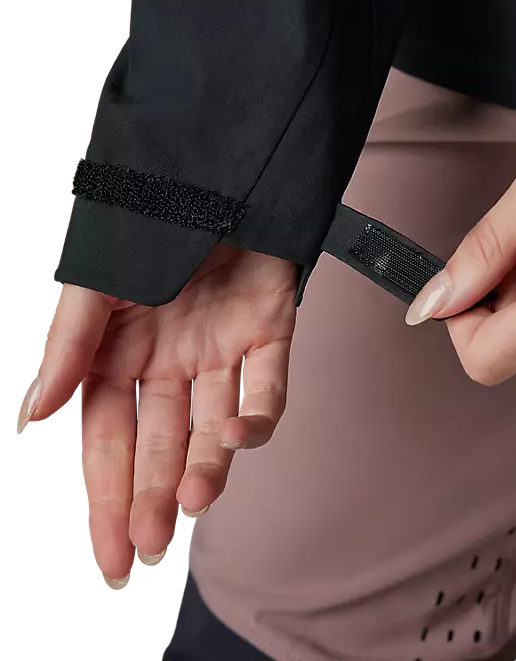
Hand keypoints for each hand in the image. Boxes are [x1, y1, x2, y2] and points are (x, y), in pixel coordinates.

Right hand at [17, 244, 297, 586]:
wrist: (219, 174)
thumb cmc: (151, 222)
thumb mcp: (95, 283)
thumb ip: (67, 347)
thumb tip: (30, 418)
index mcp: (120, 358)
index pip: (108, 444)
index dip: (107, 500)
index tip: (112, 558)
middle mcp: (170, 366)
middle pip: (159, 447)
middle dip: (153, 499)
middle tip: (151, 549)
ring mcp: (221, 353)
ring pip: (214, 428)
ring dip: (207, 467)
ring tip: (194, 502)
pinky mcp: (269, 334)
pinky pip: (268, 386)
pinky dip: (258, 415)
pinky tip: (237, 434)